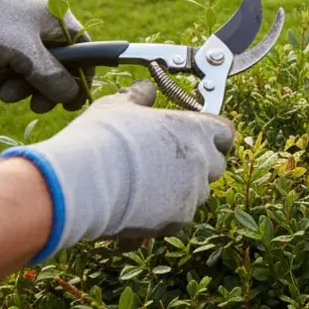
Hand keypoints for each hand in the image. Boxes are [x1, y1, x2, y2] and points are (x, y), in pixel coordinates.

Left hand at [0, 0, 87, 112]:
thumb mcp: (26, 55)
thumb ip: (52, 77)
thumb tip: (72, 96)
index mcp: (59, 21)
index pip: (84, 53)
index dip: (80, 80)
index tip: (69, 104)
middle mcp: (45, 25)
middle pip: (56, 65)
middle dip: (42, 88)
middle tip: (33, 107)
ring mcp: (22, 31)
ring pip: (30, 67)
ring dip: (18, 86)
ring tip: (0, 95)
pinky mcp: (2, 38)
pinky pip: (10, 63)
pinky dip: (2, 77)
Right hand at [0, 80, 234, 258]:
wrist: (83, 182)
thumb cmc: (102, 138)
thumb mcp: (118, 106)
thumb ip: (138, 97)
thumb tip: (144, 88)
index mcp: (195, 129)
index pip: (225, 131)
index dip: (213, 134)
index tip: (197, 137)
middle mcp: (202, 161)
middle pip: (216, 166)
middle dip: (198, 166)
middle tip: (167, 164)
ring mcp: (192, 193)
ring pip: (196, 194)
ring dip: (180, 192)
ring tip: (145, 189)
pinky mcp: (177, 220)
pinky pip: (175, 219)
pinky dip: (160, 216)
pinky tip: (131, 210)